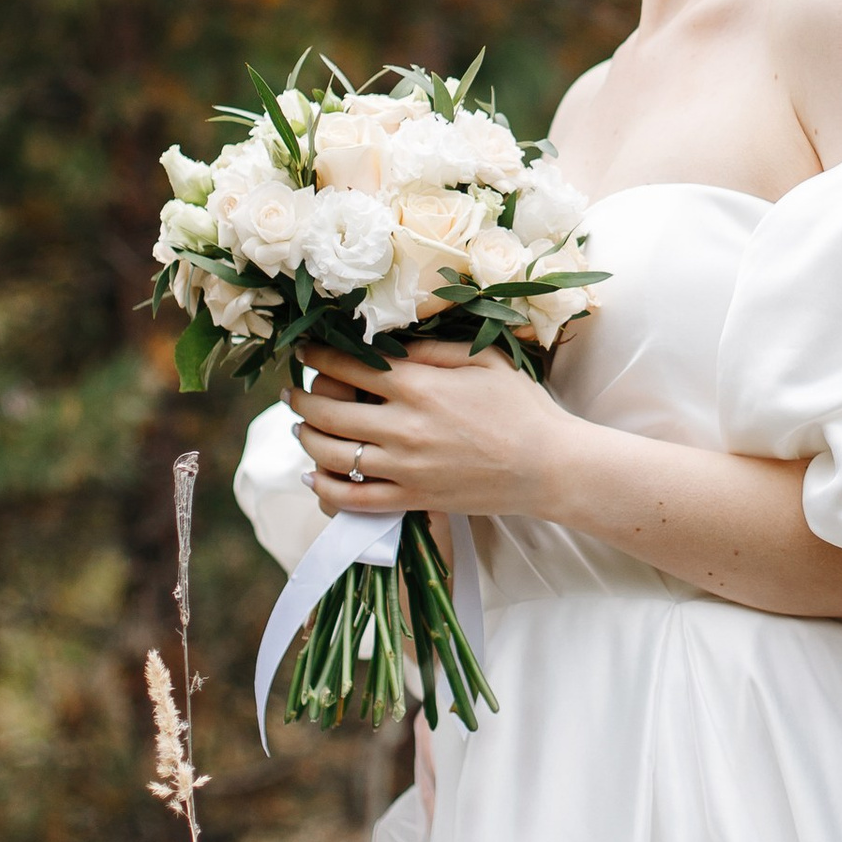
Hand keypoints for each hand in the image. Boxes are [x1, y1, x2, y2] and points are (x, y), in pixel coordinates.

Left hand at [287, 342, 575, 522]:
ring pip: (332, 455)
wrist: (549, 466)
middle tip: (292, 390)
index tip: (305, 350)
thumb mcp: (484, 359)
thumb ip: (432, 349)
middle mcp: (403, 427)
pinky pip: (353, 500)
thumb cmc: (522, 406)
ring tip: (299, 427)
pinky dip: (325, 489)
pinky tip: (313, 476)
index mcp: (419, 385)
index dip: (320, 355)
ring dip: (306, 438)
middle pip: (329, 410)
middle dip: (302, 397)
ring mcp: (405, 468)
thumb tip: (388, 341)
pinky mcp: (412, 499)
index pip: (350, 366)